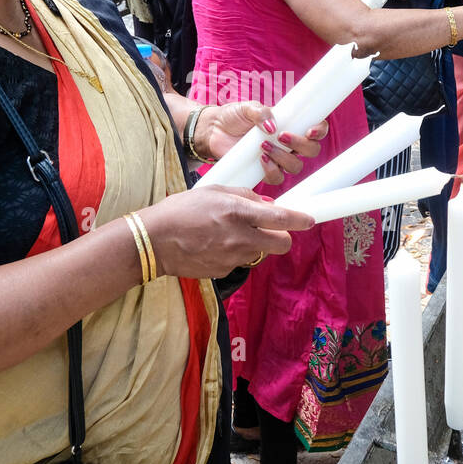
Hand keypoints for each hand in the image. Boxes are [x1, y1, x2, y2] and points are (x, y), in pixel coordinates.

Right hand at [138, 186, 314, 278]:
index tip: (309, 219)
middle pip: (281, 244)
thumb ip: (245, 197)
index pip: (281, 218)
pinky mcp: (224, 272)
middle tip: (270, 229)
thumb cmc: (180, 211)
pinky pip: (240, 262)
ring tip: (227, 234)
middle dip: (281, 236)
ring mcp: (232, 258)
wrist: (153, 241)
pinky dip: (234, 254)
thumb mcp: (213, 191)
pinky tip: (214, 245)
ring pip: (259, 253)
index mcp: (237, 212)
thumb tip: (268, 204)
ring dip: (253, 244)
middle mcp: (239, 237)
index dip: (300, 219)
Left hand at [200, 101, 328, 183]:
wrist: (214, 130)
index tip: (310, 130)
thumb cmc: (234, 116)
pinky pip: (278, 177)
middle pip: (311, 151)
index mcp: (291, 124)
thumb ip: (261, 112)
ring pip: (296, 166)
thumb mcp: (247, 107)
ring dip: (283, 157)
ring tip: (264, 146)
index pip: (316, 129)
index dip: (320, 131)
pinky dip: (272, 170)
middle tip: (281, 136)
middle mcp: (289, 143)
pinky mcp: (266, 170)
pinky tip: (261, 159)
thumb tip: (272, 126)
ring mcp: (279, 158)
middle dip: (300, 145)